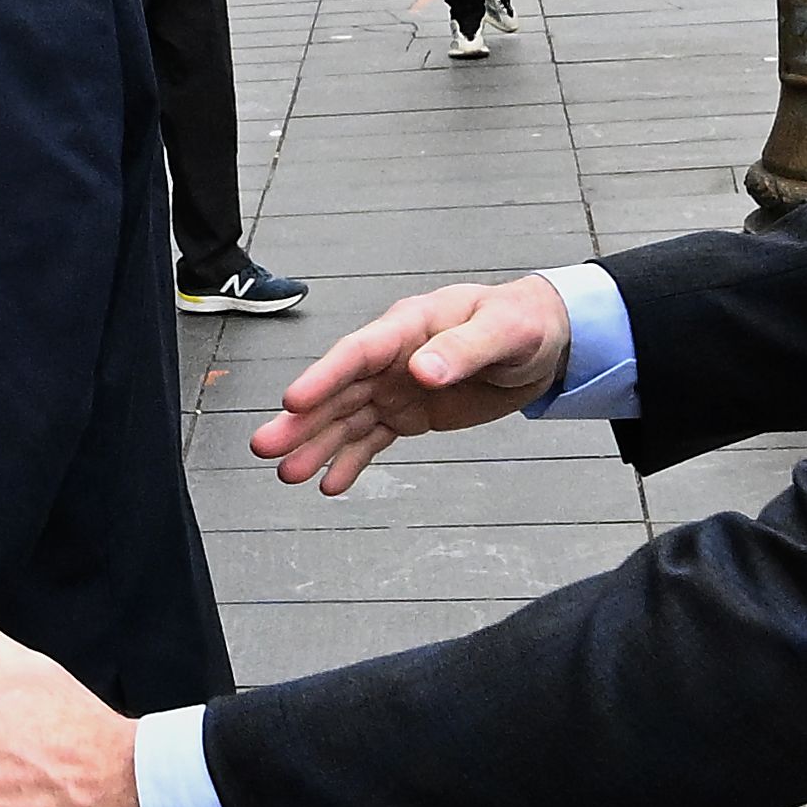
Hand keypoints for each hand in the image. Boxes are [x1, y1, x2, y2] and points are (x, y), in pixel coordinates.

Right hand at [248, 275, 575, 492]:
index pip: (358, 353)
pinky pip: (372, 439)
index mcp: (409, 328)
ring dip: (317, 446)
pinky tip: (329, 484)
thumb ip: (463, 349)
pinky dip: (351, 461)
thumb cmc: (522, 323)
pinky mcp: (409, 414)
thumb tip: (423, 371)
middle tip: (265, 447)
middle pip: (338, 392)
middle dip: (301, 421)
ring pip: (347, 420)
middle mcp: (392, 359)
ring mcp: (396, 388)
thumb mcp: (503, 331)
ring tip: (287, 475)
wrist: (542, 342)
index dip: (323, 377)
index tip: (292, 401)